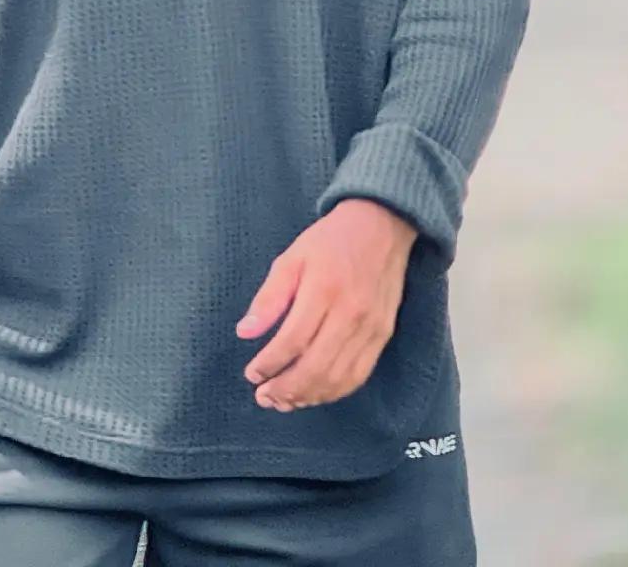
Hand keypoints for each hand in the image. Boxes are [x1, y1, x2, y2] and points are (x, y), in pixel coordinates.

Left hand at [235, 198, 416, 411]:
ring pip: (337, 378)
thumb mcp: (292, 257)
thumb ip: (269, 297)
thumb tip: (244, 332)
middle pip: (315, 367)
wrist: (381, 225)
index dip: (269, 364)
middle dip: (285, 389)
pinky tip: (314, 393)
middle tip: (264, 397)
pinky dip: (334, 392)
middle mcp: (350, 313)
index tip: (251, 374)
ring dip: (308, 396)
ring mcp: (370, 328)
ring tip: (284, 401)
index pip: (292, 341)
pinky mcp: (383, 335)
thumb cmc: (331, 240)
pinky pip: (358, 375)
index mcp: (324, 289)